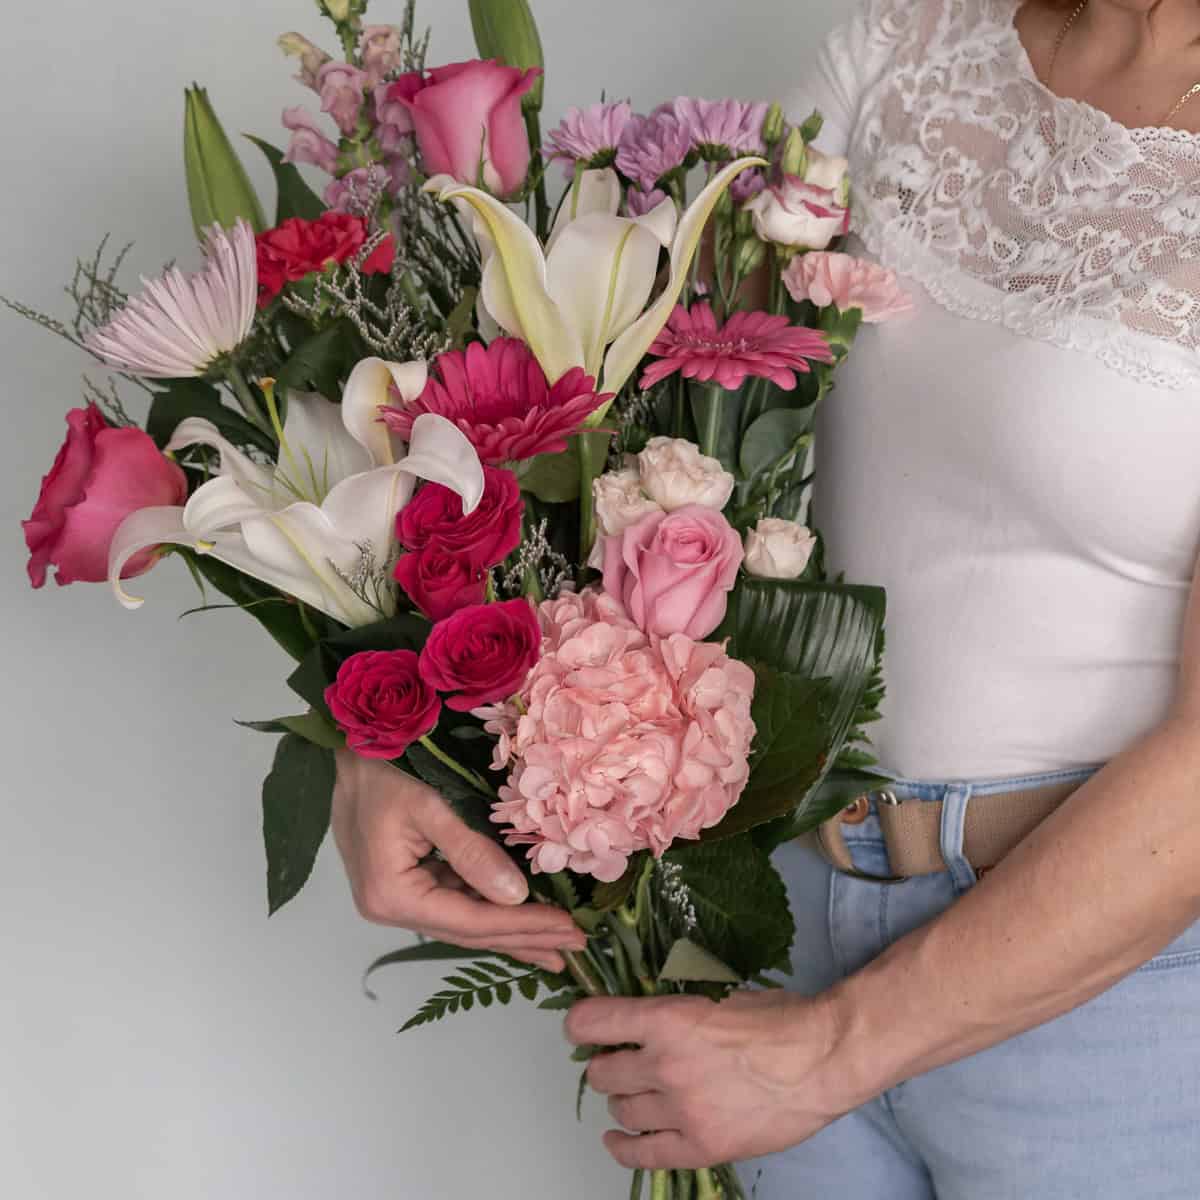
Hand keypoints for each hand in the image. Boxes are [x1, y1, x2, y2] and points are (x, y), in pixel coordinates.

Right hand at [331, 750, 586, 971]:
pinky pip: (455, 903)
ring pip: (465, 921)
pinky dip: (490, 909)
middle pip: (470, 931)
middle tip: (576, 948)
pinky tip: (520, 918)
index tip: (569, 929)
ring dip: (511, 931)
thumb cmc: (384, 768)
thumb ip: (472, 852)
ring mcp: (394, 899)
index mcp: (391, 895)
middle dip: (525, 939)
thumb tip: (517, 896)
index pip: (472, 921)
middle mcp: (388, 908)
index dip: (524, 926)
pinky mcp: (403, 883)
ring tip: (557, 945)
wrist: (349, 749)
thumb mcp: (430, 805)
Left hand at [565, 989, 855, 1169]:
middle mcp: (665, 1064)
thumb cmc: (777, 1019)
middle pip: (601, 1072)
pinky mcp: (701, 1146)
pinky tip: (618, 1139)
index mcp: (667, 1019)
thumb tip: (642, 1016)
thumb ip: (674, 1010)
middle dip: (604, 1064)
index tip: (581, 1029)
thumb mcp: (717, 994)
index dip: (579, 1025)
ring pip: (621, 1110)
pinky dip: (623, 1147)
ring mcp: (681, 1110)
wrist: (821, 1059)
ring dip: (622, 1100)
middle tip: (619, 1060)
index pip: (592, 1022)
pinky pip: (643, 1155)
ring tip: (635, 1093)